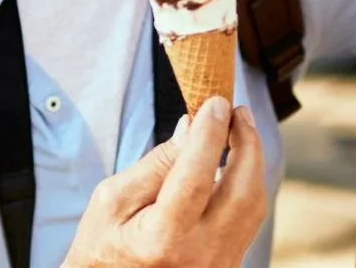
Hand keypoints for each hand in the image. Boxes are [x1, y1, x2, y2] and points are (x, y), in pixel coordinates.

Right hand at [61, 97, 266, 267]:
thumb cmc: (103, 245)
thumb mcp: (111, 200)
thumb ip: (155, 165)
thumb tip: (191, 127)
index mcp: (162, 240)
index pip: (196, 178)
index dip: (210, 135)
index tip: (216, 103)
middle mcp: (199, 255)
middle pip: (242, 192)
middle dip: (247, 144)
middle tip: (237, 111)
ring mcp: (218, 264)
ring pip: (253, 205)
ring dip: (251, 163)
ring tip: (238, 130)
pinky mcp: (227, 264)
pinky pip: (248, 220)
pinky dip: (246, 185)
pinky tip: (235, 164)